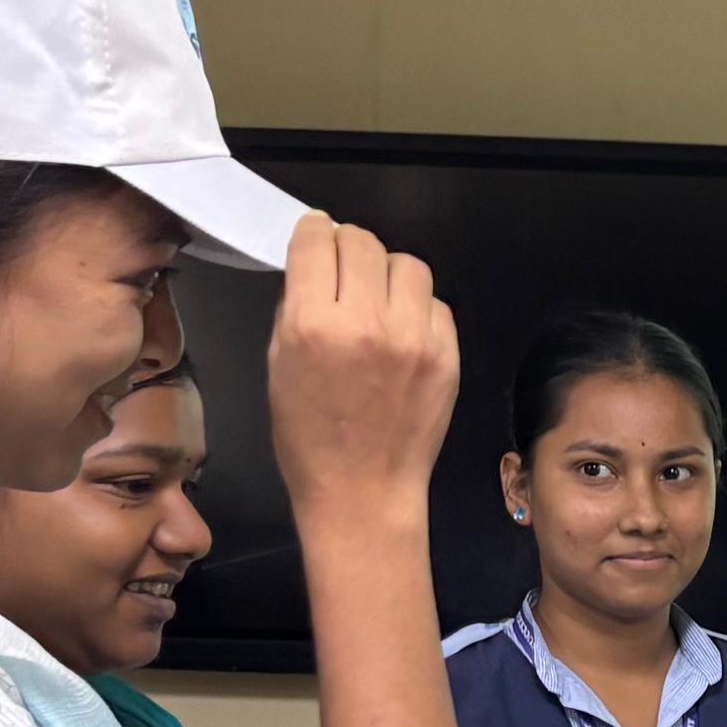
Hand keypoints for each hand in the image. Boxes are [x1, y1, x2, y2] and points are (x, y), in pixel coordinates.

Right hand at [265, 211, 457, 524]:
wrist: (362, 491)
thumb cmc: (308, 437)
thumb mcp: (278, 366)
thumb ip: (294, 308)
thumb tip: (313, 267)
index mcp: (311, 325)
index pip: (315, 240)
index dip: (313, 235)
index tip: (314, 242)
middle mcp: (366, 322)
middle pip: (363, 241)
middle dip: (348, 249)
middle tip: (343, 272)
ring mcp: (413, 337)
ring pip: (406, 263)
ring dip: (387, 274)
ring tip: (376, 301)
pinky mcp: (447, 354)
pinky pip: (434, 302)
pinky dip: (416, 308)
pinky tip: (402, 333)